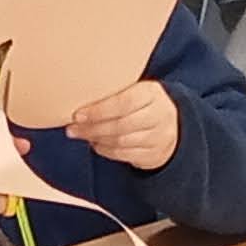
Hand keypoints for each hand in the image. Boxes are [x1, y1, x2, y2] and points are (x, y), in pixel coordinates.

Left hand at [65, 79, 181, 171]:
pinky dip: (105, 150)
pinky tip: (95, 143)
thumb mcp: (135, 90)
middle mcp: (159, 115)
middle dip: (92, 128)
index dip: (98, 110)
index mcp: (152, 93)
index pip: (124, 102)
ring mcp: (159, 137)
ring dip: (96, 139)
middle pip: (120, 125)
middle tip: (72, 128)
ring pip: (121, 142)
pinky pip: (123, 154)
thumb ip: (113, 92)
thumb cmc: (143, 104)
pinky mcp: (153, 154)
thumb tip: (77, 97)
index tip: (77, 115)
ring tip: (80, 134)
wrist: (172, 124)